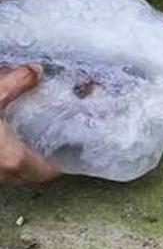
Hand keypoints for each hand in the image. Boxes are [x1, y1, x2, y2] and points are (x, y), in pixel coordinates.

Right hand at [0, 65, 58, 183]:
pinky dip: (3, 160)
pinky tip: (2, 142)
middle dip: (42, 162)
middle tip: (52, 142)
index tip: (69, 150)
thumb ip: (16, 83)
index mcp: (14, 159)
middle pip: (31, 176)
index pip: (48, 172)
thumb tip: (36, 71)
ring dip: (21, 162)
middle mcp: (2, 175)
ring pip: (12, 176)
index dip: (60, 162)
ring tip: (27, 140)